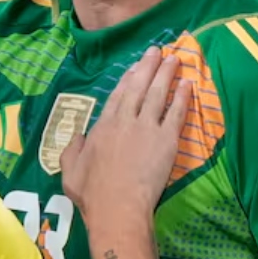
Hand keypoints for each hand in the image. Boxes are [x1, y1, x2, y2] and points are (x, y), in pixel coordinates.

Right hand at [60, 48, 187, 223]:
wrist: (117, 207)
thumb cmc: (92, 193)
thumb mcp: (70, 171)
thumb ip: (72, 151)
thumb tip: (77, 137)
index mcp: (102, 126)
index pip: (118, 96)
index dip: (128, 79)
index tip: (135, 67)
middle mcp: (125, 121)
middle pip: (139, 87)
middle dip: (148, 67)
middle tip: (157, 51)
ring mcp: (147, 128)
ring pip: (158, 95)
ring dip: (166, 75)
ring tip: (174, 59)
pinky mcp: (166, 140)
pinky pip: (176, 113)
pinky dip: (182, 97)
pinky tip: (187, 85)